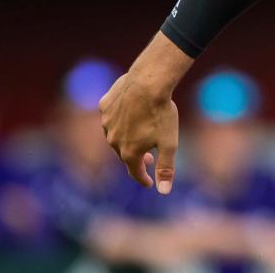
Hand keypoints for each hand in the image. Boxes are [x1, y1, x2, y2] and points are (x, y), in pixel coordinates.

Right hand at [99, 48, 184, 192]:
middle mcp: (113, 140)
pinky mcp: (104, 106)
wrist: (148, 83)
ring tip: (139, 137)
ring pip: (115, 136)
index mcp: (129, 152)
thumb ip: (166, 168)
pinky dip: (119, 120)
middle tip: (148, 159)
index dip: (143, 179)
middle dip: (137, 159)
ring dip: (127, 139)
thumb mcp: (169, 143)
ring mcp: (107, 123)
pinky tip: (129, 115)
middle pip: (124, 154)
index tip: (148, 184)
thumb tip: (164, 192)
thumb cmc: (161, 113)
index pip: (135, 172)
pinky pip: (111, 117)